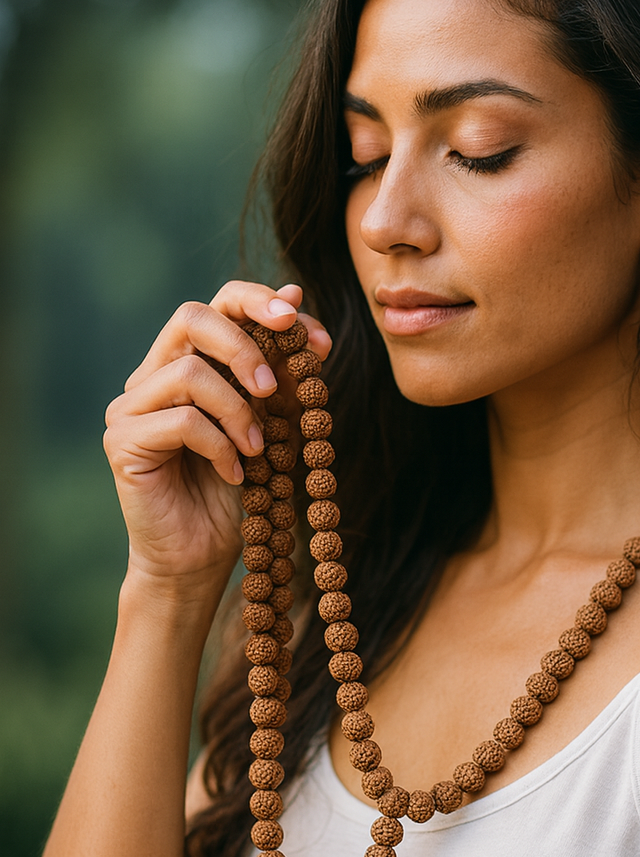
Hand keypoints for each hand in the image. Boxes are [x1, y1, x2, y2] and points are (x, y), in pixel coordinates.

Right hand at [103, 281, 330, 591]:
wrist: (202, 558)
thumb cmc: (239, 492)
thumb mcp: (273, 423)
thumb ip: (280, 370)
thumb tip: (297, 297)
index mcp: (188, 363)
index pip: (215, 304)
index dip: (257, 301)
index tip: (299, 322)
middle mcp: (153, 376)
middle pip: (192, 317)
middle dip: (244, 343)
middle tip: (272, 389)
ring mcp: (131, 407)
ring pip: (189, 371)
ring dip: (237, 411)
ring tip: (257, 450)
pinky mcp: (122, 441)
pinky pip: (181, 421)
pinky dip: (220, 445)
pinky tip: (235, 474)